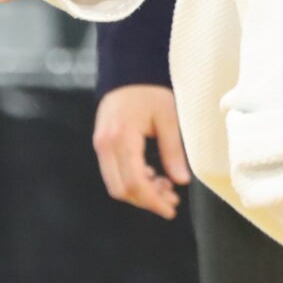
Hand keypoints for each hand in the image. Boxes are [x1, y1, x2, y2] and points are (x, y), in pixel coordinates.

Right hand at [92, 84, 189, 219]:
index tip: (170, 209)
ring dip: (140, 192)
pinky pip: (114, 173)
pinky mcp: (102, 145)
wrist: (127, 72)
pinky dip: (132, 181)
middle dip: (147, 200)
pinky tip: (153, 176)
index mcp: (122, 137)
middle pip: (122, 189)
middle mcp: (106, 145)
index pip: (135, 182)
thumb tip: (181, 181)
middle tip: (172, 201)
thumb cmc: (150, 91)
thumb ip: (173, 151)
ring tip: (166, 187)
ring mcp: (101, 145)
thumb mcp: (168, 118)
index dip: (152, 201)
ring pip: (116, 185)